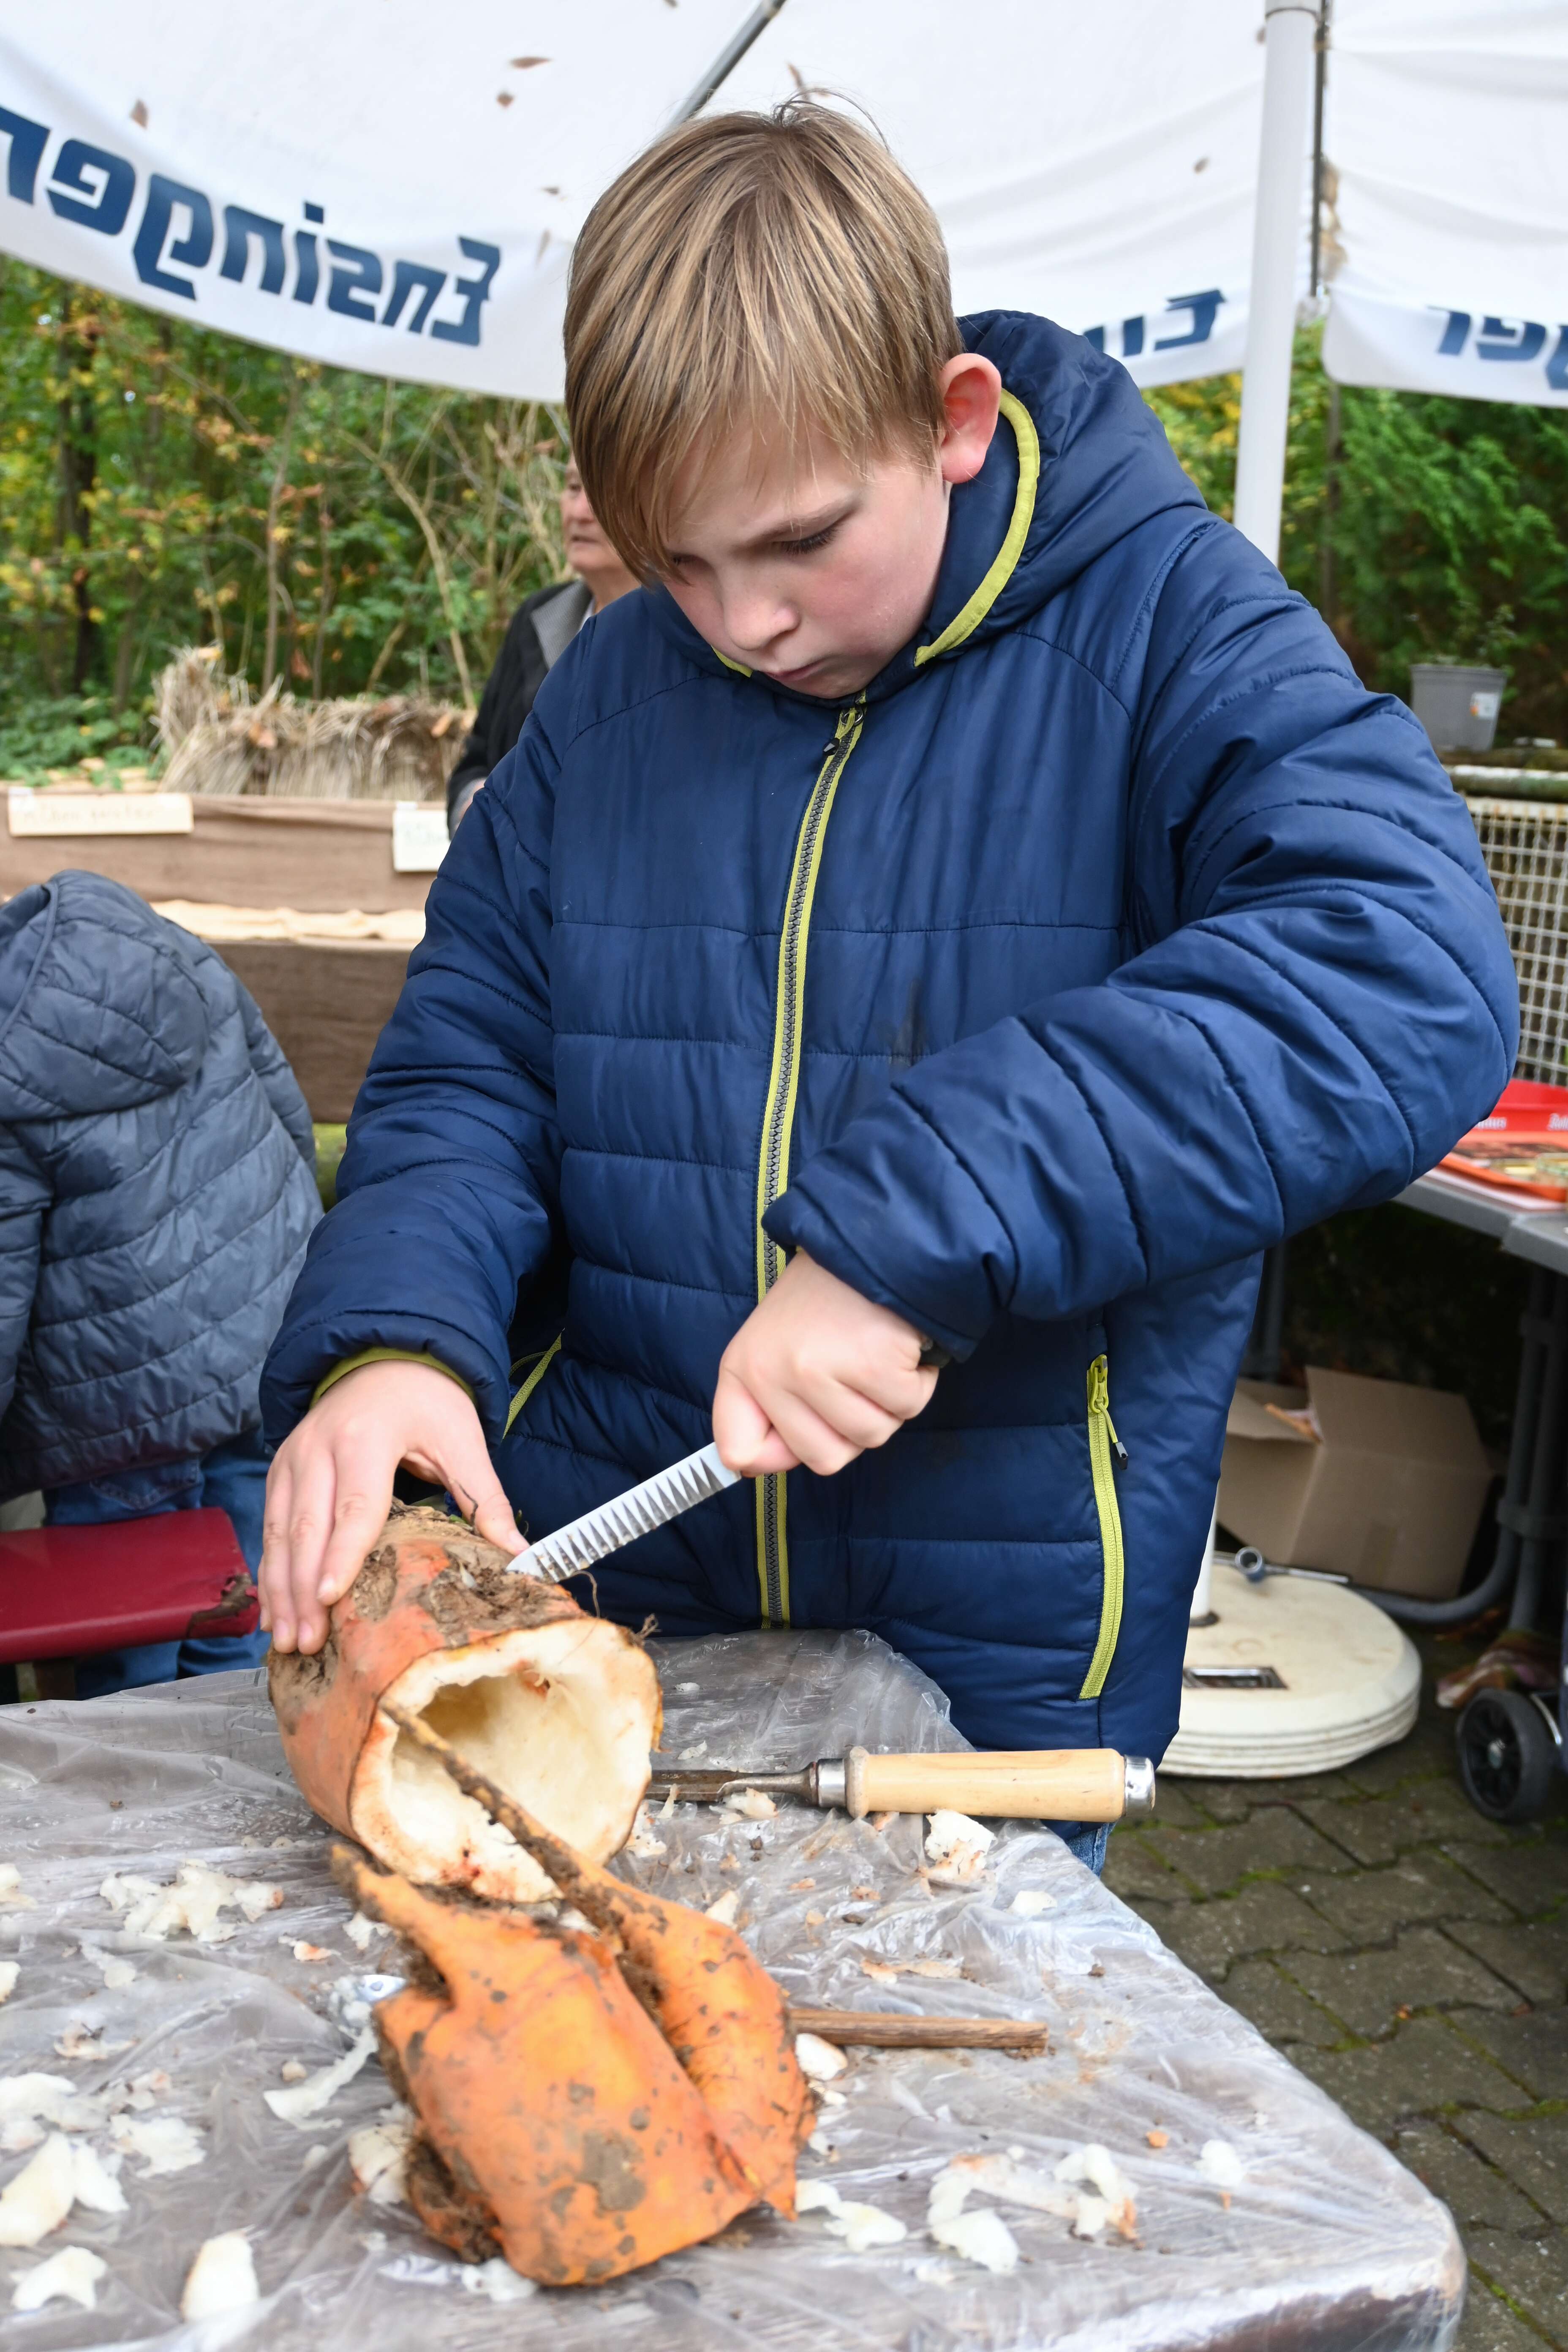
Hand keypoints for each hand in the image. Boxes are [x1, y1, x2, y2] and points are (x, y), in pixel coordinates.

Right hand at [260, 1360, 521, 1655]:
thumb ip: (487, 1499)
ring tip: (284, 1640)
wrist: (385, 1357)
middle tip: (306, 1641)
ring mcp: (293, 1457)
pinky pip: (271, 1527)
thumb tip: (521, 1555)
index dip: (342, 1554)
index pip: (355, 1504)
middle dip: (304, 1589)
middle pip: (308, 1526)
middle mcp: (320, 1446)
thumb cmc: (428, 1402)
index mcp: (368, 1437)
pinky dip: (269, 1571)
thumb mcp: (464, 1440)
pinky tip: (272, 1611)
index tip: (330, 1598)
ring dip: (280, 1589)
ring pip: (280, 1531)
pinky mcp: (280, 1469)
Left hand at [712, 1251, 937, 1477]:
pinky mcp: (872, 1363)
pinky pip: (907, 1408)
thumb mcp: (774, 1346)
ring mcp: (821, 1370)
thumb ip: (766, 1407)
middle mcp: (773, 1372)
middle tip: (852, 1379)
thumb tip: (753, 1467)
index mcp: (742, 1368)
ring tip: (875, 1357)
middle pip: (821, 1459)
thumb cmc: (825, 1300)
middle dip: (849, 1429)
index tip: (802, 1426)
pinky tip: (899, 1348)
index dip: (777, 1453)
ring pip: (870, 1438)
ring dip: (886, 1405)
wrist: (873, 1241)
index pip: (737, 1450)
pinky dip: (916, 1383)